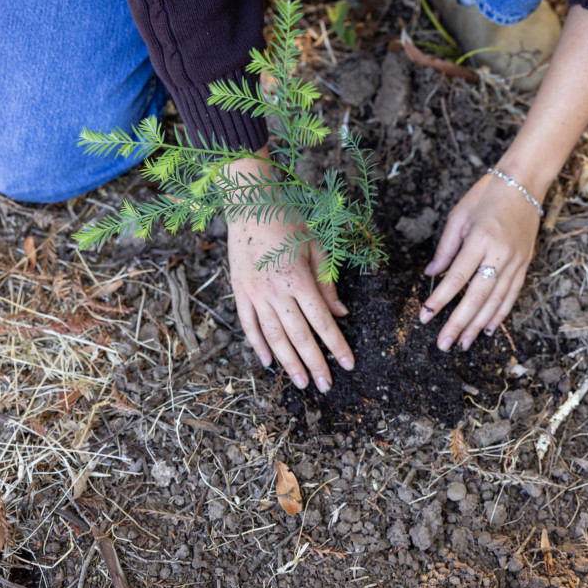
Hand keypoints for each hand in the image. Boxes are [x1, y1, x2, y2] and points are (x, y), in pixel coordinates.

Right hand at [226, 157, 353, 391]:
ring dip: (288, 362)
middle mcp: (275, 290)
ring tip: (301, 383)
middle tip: (325, 386)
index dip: (336, 345)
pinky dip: (258, 345)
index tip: (348, 365)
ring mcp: (254, 293)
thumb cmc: (287, 219)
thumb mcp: (315, 244)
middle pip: (299, 336)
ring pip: (273, 336)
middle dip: (314, 364)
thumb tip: (340, 313)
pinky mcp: (239, 291)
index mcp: (298, 278)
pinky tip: (269, 362)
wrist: (248, 201)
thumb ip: (327, 281)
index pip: (322, 321)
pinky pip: (248, 324)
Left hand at [419, 171, 541, 350]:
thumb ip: (445, 248)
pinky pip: (512, 294)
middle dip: (458, 323)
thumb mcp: (459, 216)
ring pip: (496, 301)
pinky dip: (500, 314)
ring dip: (478, 325)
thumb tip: (431, 275)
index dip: (440, 300)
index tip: (425, 316)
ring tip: (463, 343)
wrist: (524, 183)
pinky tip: (489, 329)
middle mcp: (500, 253)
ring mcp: (516, 261)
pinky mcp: (525, 264)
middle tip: (443, 344)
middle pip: (477, 296)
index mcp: (480, 239)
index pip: (457, 277)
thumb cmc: (486, 196)